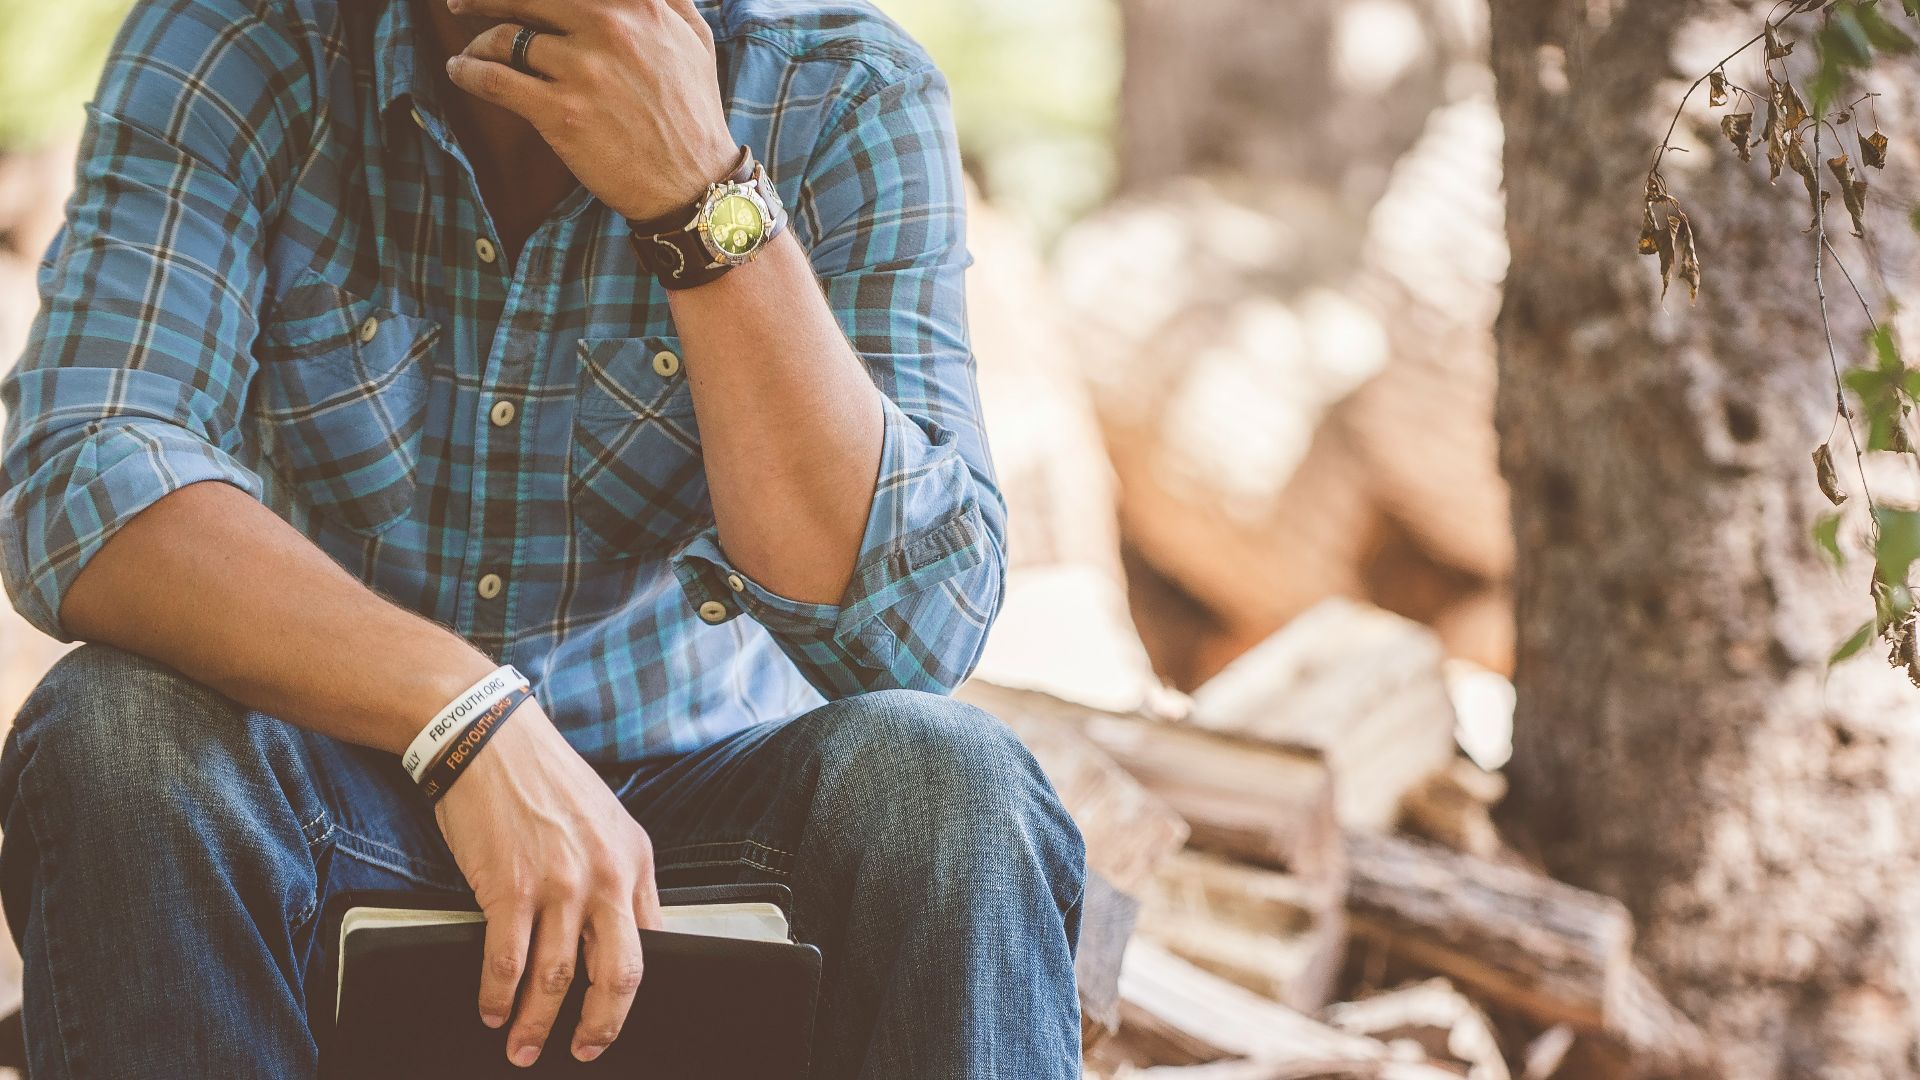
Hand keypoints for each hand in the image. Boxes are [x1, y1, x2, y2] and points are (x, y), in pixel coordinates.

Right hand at [433, 701, 663, 1065]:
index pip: (653, 943)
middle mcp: (605, 876)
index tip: (617, 1016)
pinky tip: (491, 1010)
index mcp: (636, 861)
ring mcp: (559, 884)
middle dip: (600, 1026)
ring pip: (557, 979)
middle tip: (585, 1051)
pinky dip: (497, 996)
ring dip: (537, 1024)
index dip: (635, 991)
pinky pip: (507, 962)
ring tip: (522, 1046)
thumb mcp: (606, 821)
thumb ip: (618, 874)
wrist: (488, 738)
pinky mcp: (509, 887)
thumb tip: (621, 931)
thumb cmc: (543, 778)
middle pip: (618, 975)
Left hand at [441, 0, 740, 219]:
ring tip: (471, 51)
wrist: (692, 183)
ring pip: (504, 38)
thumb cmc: (693, 111)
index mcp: (639, 5)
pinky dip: (469, 73)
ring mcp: (584, 70)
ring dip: (478, 43)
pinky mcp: (562, 113)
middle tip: (462, 4)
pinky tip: (460, 71)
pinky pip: (496, 81)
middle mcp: (610, 28)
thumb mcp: (694, 39)